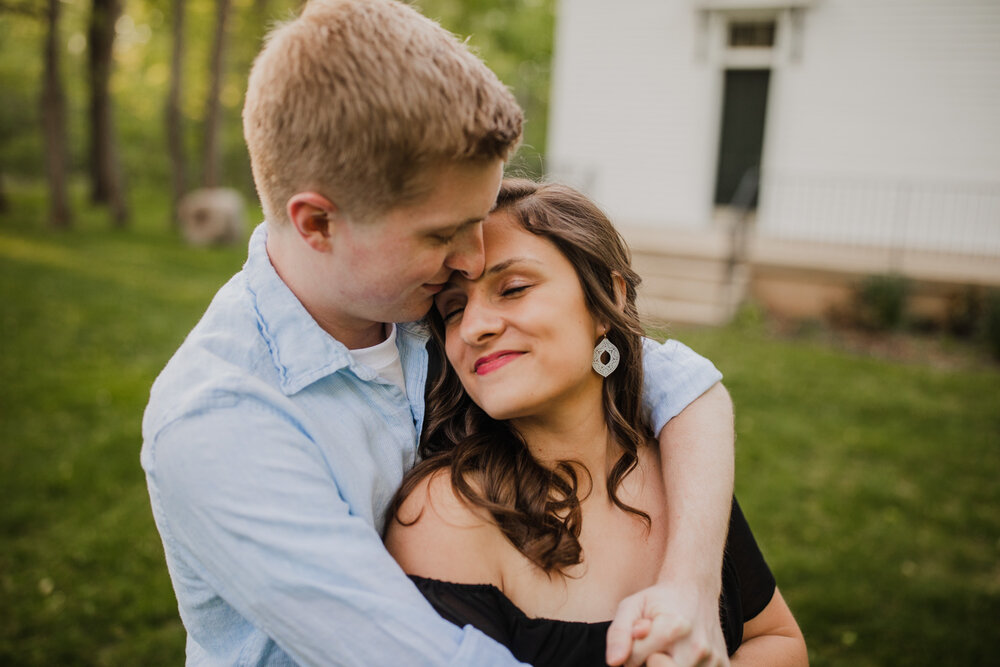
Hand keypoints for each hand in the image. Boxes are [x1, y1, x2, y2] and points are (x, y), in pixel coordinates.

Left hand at [605, 580, 729, 666]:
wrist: (696, 591)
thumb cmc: (659, 600)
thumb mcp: (631, 606)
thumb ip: (618, 633)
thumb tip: (613, 662)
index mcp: (673, 628)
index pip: (633, 661)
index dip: (630, 653)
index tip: (639, 639)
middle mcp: (696, 647)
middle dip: (649, 664)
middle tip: (653, 649)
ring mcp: (712, 660)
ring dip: (666, 666)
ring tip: (669, 651)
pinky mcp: (723, 666)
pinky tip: (683, 656)